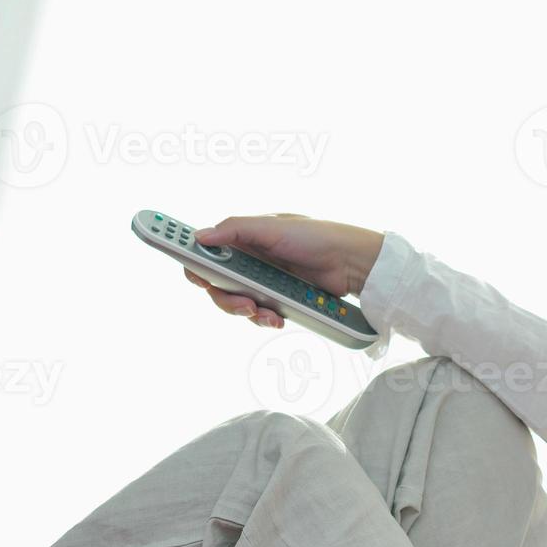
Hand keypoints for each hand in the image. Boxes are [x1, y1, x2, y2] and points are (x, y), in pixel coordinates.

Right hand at [183, 214, 384, 327]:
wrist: (351, 263)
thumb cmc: (315, 236)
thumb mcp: (272, 227)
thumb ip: (235, 229)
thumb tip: (199, 236)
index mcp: (242, 239)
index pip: (206, 253)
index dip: (195, 266)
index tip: (197, 278)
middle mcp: (248, 261)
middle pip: (217, 287)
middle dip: (225, 298)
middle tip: (243, 304)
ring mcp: (263, 282)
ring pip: (237, 304)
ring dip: (246, 312)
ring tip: (266, 313)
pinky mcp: (278, 300)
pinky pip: (260, 315)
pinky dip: (264, 319)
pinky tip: (276, 319)